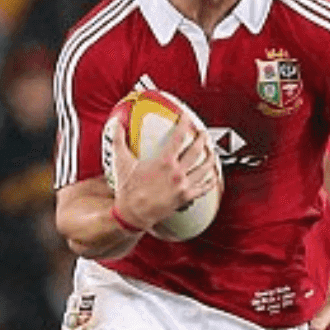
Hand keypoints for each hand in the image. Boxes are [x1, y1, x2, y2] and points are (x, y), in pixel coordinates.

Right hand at [111, 115, 218, 231]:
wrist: (134, 213)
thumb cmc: (128, 189)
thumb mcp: (122, 162)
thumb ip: (119, 140)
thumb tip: (116, 124)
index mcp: (164, 162)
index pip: (179, 137)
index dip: (185, 124)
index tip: (188, 117)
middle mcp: (177, 173)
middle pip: (196, 151)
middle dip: (202, 140)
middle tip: (204, 133)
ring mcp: (184, 186)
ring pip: (205, 169)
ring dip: (210, 158)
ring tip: (212, 152)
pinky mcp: (186, 198)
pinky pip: (203, 188)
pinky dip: (210, 182)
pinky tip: (213, 176)